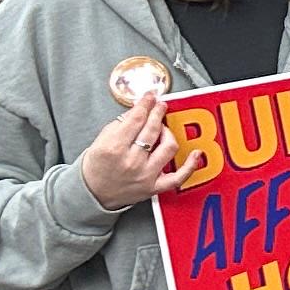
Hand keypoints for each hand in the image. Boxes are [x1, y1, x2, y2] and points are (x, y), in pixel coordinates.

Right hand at [77, 94, 200, 209]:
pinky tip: (196, 153)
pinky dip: (190, 165)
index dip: (146, 104)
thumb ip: (120, 124)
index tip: (151, 96)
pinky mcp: (154, 187)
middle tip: (160, 105)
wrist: (93, 194)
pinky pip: (178, 177)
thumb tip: (139, 109)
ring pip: (168, 146)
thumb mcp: (100, 141)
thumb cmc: (96, 167)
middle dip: (158, 112)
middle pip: (152, 129)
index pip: (136, 119)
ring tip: (163, 127)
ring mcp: (145, 175)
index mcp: (114, 148)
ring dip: (168, 132)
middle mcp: (131, 162)